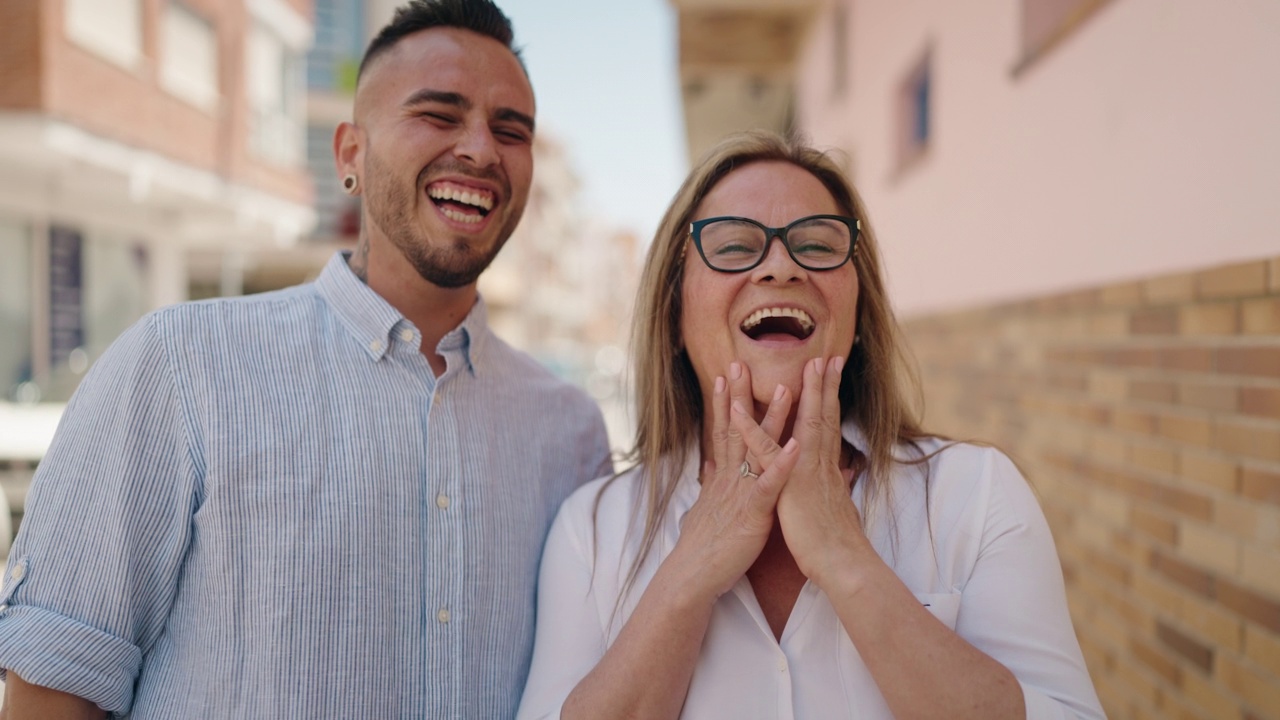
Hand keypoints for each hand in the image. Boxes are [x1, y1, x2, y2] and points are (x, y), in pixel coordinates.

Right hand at [670, 362, 798, 600]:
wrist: (693, 577)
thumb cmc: (703, 547)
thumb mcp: (705, 508)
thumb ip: (709, 483)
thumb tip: (708, 463)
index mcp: (723, 478)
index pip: (724, 432)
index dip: (725, 403)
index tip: (726, 376)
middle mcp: (730, 478)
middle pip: (736, 429)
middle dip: (740, 395)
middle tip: (743, 362)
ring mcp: (741, 492)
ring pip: (758, 448)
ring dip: (771, 418)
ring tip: (785, 389)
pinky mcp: (753, 512)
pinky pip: (770, 484)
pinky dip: (783, 464)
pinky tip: (797, 444)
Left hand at [732, 356, 870, 587]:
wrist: (842, 564)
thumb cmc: (836, 543)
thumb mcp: (836, 509)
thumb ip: (836, 487)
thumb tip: (843, 474)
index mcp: (824, 470)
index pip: (827, 427)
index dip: (828, 400)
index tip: (831, 375)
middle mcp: (818, 465)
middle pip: (821, 416)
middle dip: (823, 385)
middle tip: (825, 357)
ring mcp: (804, 472)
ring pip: (800, 425)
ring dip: (796, 394)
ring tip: (798, 366)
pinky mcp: (787, 486)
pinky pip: (763, 455)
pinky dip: (750, 432)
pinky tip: (738, 412)